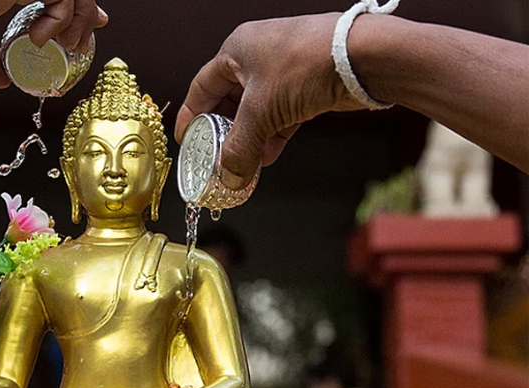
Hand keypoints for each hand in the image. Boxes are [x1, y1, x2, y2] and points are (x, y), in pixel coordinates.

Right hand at [175, 14, 365, 188]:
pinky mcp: (307, 83)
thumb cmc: (306, 64)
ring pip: (257, 110)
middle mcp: (257, 55)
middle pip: (229, 100)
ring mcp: (284, 69)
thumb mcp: (262, 111)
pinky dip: (273, 135)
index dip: (190, 115)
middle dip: (224, 133)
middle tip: (215, 157)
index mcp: (237, 50)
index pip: (202, 87)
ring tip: (243, 164)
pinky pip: (281, 113)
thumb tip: (229, 177)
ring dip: (250, 138)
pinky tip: (268, 155)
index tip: (185, 139)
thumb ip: (240, 148)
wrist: (363, 56)